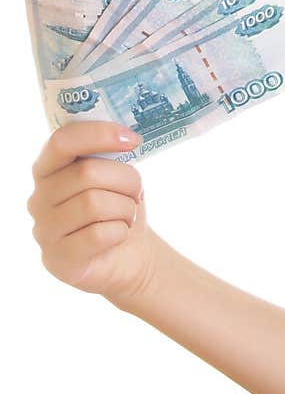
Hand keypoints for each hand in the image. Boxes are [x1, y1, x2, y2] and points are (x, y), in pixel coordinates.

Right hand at [27, 120, 157, 307]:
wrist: (126, 253)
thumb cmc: (118, 205)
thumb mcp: (113, 174)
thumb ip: (107, 155)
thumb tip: (127, 137)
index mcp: (48, 168)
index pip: (62, 141)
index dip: (99, 134)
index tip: (133, 140)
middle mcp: (38, 198)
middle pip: (87, 173)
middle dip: (126, 180)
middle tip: (137, 191)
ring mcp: (43, 230)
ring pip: (94, 203)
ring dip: (125, 208)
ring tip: (127, 215)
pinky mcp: (57, 259)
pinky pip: (98, 234)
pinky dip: (120, 231)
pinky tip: (118, 235)